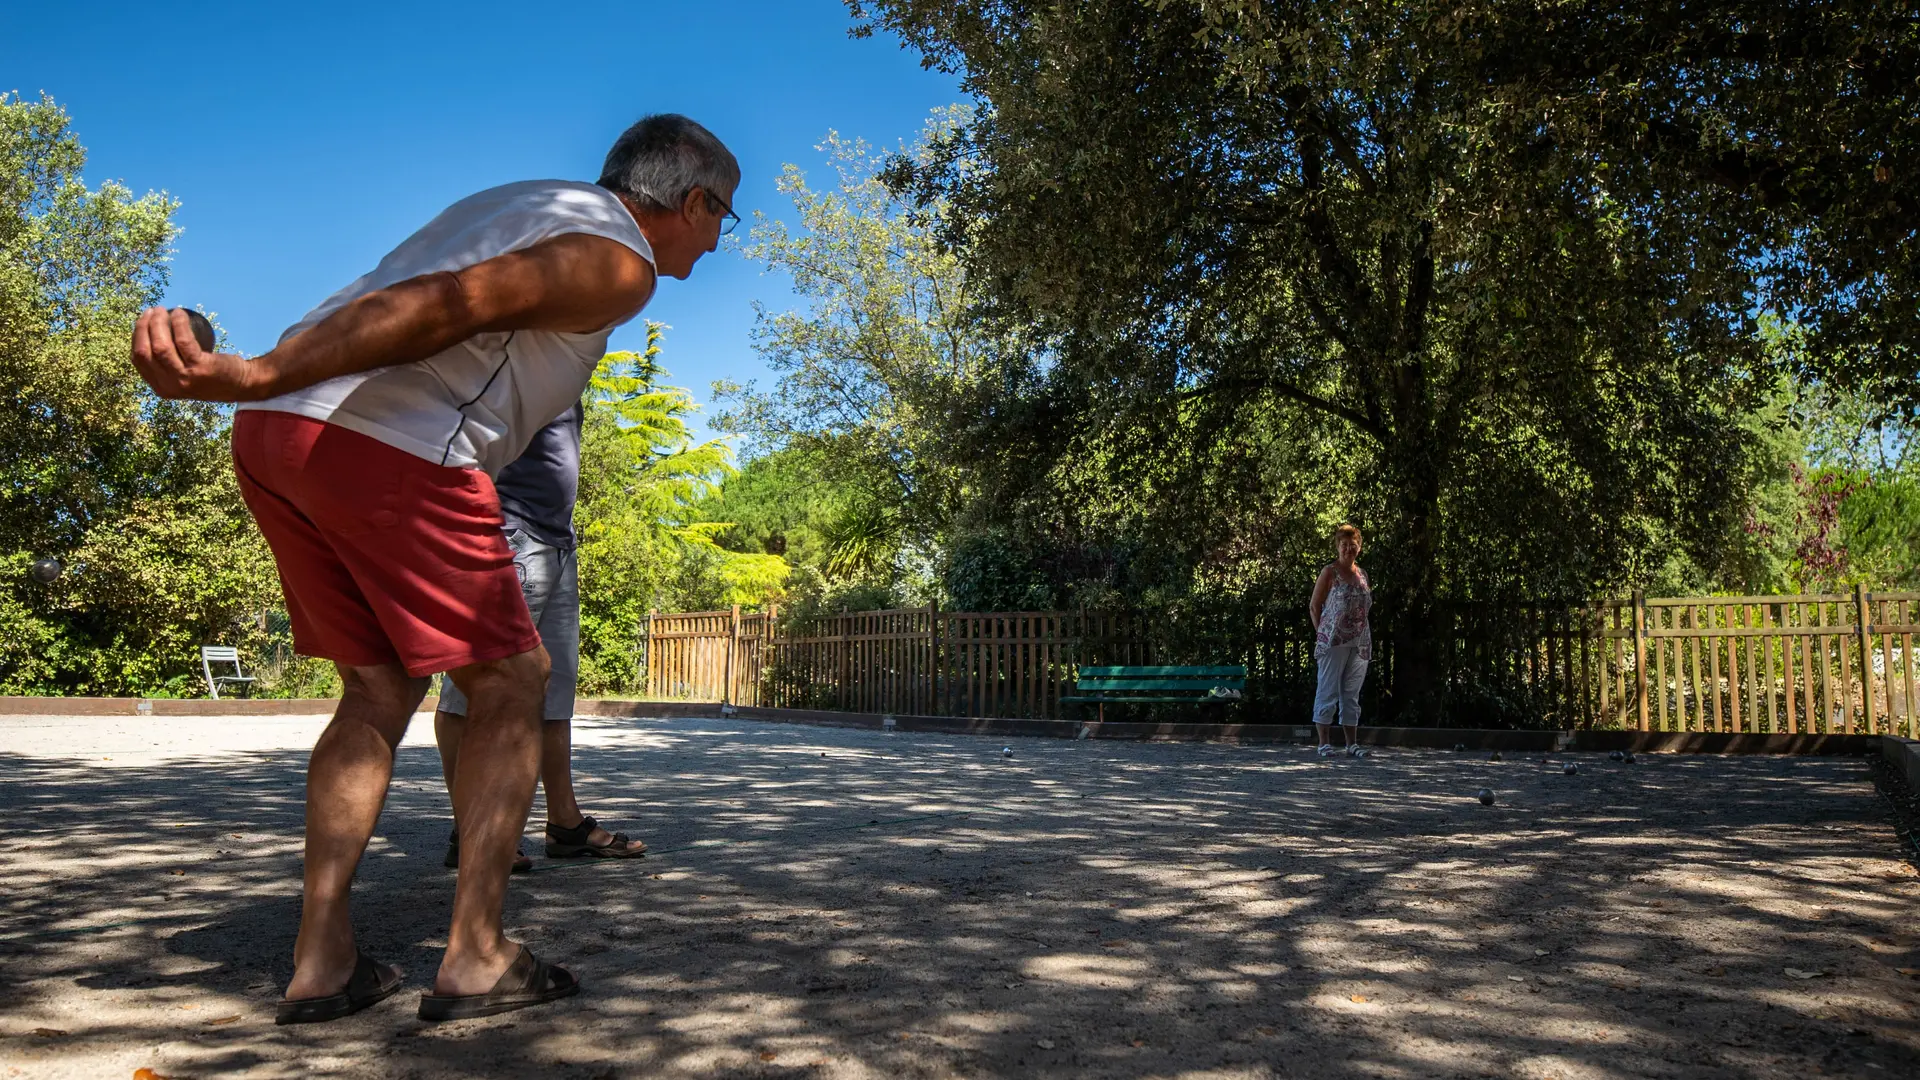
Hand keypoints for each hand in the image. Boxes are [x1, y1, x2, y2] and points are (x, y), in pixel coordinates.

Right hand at [129, 307, 262, 400]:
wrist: (243, 383)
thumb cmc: (211, 375)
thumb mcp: (183, 376)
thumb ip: (166, 365)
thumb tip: (149, 332)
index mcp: (162, 388)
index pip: (138, 360)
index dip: (137, 337)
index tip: (143, 320)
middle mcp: (170, 386)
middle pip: (146, 352)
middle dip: (144, 327)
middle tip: (152, 311)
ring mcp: (185, 378)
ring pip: (161, 346)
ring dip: (159, 324)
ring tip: (164, 310)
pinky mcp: (200, 368)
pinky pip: (183, 341)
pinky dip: (178, 324)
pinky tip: (179, 313)